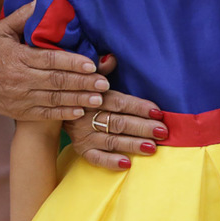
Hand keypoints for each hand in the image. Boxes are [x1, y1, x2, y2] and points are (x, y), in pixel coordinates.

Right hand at [0, 2, 107, 120]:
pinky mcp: (23, 112)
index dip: (71, 62)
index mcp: (19, 57)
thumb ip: (24, 15)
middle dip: (82, 82)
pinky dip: (64, 113)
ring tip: (98, 98)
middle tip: (103, 83)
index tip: (91, 64)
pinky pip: (46, 114)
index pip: (49, 59)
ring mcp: (22, 97)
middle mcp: (21, 79)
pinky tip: (80, 111)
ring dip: (78, 99)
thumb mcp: (3, 30)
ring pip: (55, 99)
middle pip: (56, 81)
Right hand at [64, 53, 167, 170]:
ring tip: (151, 147)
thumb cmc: (84, 91)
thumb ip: (103, 70)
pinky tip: (126, 163)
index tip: (157, 112)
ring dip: (132, 144)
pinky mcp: (81, 149)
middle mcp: (88, 116)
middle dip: (142, 127)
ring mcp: (84, 134)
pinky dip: (110, 162)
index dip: (139, 107)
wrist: (57, 107)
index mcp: (94, 96)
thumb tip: (111, 57)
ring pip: (111, 140)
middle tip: (162, 132)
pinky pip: (96, 158)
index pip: (119, 102)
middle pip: (118, 122)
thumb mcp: (90, 78)